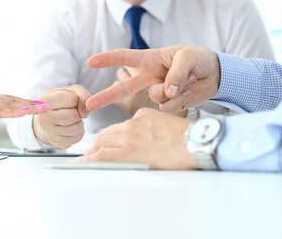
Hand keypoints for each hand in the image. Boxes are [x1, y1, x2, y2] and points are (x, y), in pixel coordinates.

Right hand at [0, 85, 50, 119]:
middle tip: (47, 105)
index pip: (4, 99)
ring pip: (8, 104)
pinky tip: (21, 112)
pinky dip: (10, 111)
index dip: (20, 102)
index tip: (34, 104)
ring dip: (26, 106)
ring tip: (41, 108)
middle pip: (11, 100)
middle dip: (30, 103)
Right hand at [32, 85, 89, 148]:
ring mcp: (49, 132)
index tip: (71, 101)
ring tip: (72, 120)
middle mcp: (44, 117)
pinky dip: (79, 132)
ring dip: (79, 123)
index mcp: (46, 100)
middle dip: (78, 113)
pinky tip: (71, 127)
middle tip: (72, 111)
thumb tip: (85, 112)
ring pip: (77, 128)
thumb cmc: (63, 101)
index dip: (76, 99)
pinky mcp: (57, 142)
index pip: (71, 99)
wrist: (50, 117)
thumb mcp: (72, 91)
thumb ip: (82, 94)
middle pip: (73, 115)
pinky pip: (76, 138)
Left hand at [78, 108, 197, 169]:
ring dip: (91, 153)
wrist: (198, 143)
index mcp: (143, 116)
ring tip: (85, 160)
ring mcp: (129, 137)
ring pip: (101, 144)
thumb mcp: (169, 124)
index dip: (110, 137)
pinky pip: (102, 156)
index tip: (106, 143)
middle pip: (107, 134)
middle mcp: (133, 124)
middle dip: (97, 144)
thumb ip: (154, 129)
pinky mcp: (128, 152)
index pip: (120, 127)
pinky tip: (84, 164)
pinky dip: (90, 160)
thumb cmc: (192, 139)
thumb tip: (150, 141)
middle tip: (90, 153)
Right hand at [85, 46, 219, 112]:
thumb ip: (175, 73)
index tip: (90, 62)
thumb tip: (167, 91)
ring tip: (189, 79)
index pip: (123, 57)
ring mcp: (159, 91)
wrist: (217, 75)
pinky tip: (189, 90)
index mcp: (149, 59)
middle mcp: (149, 77)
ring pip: (156, 97)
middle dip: (105, 97)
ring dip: (174, 90)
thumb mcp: (187, 57)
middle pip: (123, 88)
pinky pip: (169, 106)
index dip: (106, 59)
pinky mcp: (169, 103)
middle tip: (89, 106)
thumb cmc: (198, 59)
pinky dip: (182, 98)